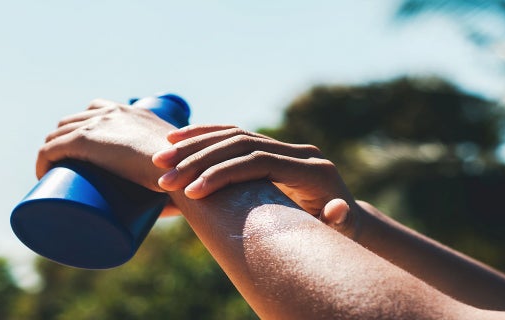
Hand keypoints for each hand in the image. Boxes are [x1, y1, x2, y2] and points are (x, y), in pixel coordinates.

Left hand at [36, 98, 174, 191]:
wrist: (182, 169)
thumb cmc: (187, 177)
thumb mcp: (179, 171)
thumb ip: (175, 185)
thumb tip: (177, 208)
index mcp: (134, 113)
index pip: (99, 110)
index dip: (86, 128)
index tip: (84, 153)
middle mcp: (114, 111)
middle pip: (75, 120)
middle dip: (66, 140)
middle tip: (69, 170)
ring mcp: (98, 124)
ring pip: (59, 133)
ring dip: (53, 150)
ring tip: (55, 174)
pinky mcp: (85, 140)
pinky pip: (51, 147)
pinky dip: (43, 159)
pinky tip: (42, 172)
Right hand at [152, 125, 358, 233]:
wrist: (343, 218)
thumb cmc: (338, 233)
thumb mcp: (342, 232)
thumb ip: (340, 221)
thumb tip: (337, 209)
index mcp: (313, 170)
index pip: (259, 162)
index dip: (223, 174)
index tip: (191, 192)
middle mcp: (300, 152)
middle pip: (242, 144)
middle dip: (200, 160)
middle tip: (165, 178)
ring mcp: (286, 146)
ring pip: (234, 134)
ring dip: (194, 144)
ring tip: (161, 159)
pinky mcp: (272, 147)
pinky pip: (234, 134)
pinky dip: (205, 135)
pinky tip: (177, 140)